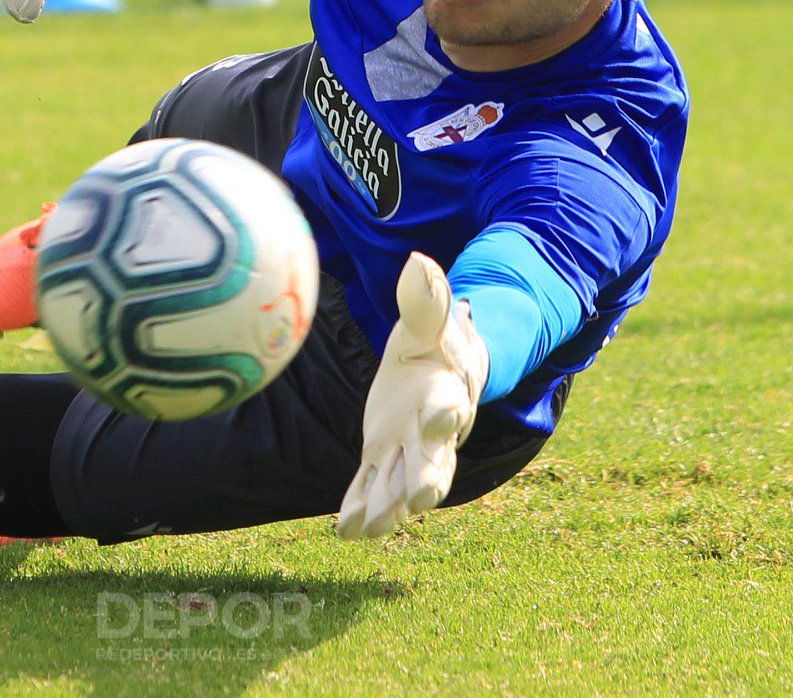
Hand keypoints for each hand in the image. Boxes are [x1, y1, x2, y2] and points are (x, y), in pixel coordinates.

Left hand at [336, 252, 488, 539]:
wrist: (438, 368)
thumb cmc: (435, 342)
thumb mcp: (427, 321)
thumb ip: (425, 299)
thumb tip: (419, 261)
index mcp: (446, 394)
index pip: (448, 406)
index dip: (444, 413)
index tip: (439, 415)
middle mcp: (432, 434)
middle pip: (435, 462)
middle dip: (428, 480)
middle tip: (421, 498)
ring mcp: (407, 452)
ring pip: (401, 486)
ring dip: (388, 507)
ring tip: (371, 528)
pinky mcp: (381, 459)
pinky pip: (369, 488)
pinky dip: (359, 509)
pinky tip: (344, 530)